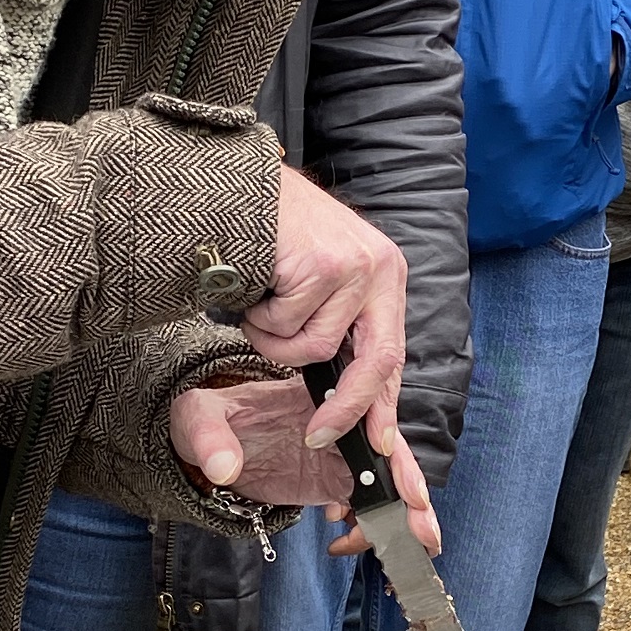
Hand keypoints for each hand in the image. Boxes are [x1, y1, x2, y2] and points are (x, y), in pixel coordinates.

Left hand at [169, 379, 440, 552]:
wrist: (204, 443)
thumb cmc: (205, 419)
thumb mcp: (197, 417)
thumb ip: (209, 437)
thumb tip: (223, 467)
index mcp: (316, 399)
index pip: (363, 416)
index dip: (386, 448)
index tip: (396, 479)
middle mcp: (338, 426)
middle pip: (387, 455)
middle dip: (410, 493)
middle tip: (423, 530)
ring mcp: (339, 457)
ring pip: (384, 484)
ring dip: (402, 517)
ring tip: (412, 549)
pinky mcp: (333, 484)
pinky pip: (365, 506)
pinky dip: (370, 528)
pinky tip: (343, 543)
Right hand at [243, 166, 407, 455]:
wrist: (237, 188)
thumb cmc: (275, 237)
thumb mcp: (322, 279)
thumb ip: (340, 324)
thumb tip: (351, 392)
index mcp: (385, 275)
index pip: (393, 352)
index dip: (384, 403)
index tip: (379, 443)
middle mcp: (379, 269)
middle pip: (376, 361)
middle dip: (346, 407)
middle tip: (318, 434)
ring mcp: (351, 266)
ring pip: (313, 348)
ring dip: (275, 339)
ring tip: (263, 304)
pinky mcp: (319, 266)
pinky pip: (283, 326)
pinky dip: (259, 318)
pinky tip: (255, 286)